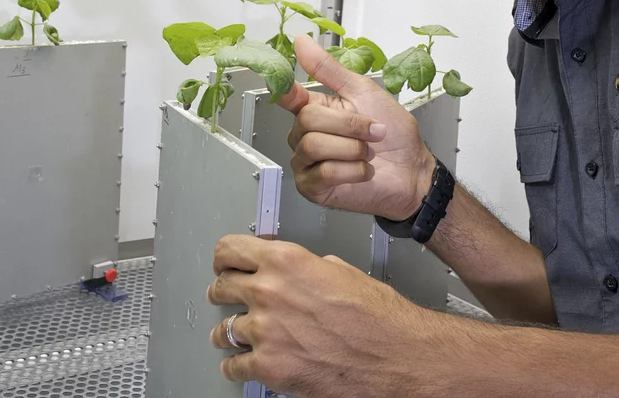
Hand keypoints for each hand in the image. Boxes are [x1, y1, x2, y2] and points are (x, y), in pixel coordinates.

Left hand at [207, 235, 431, 396]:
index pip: (230, 249)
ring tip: (232, 334)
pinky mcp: (268, 367)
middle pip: (221, 286)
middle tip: (226, 296)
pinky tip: (241, 364)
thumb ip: (307, 267)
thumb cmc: (379, 316)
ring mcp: (265, 331)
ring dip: (227, 332)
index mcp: (286, 261)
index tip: (223, 263)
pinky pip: (233, 367)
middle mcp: (269, 292)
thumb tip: (296, 273)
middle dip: (223, 291)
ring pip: (223, 329)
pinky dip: (236, 367)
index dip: (224, 257)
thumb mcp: (342, 270)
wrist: (397, 355)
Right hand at [277, 34, 434, 220]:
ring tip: (367, 153)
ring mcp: (306, 162)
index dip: (284, 90)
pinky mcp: (312, 187)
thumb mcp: (363, 92)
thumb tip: (302, 42)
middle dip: (348, 125)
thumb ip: (329, 69)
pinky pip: (324, 172)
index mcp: (315, 108)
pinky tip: (362, 171)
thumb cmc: (393, 134)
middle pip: (307, 119)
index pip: (287, 96)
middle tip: (372, 132)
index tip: (285, 85)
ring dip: (352, 148)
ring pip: (313, 145)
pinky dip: (352, 170)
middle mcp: (305, 135)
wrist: (411, 170)